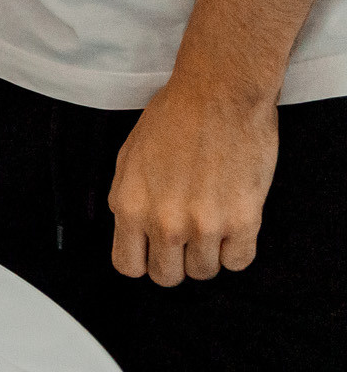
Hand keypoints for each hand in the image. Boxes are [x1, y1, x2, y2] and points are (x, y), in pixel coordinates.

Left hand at [109, 76, 277, 285]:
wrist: (219, 95)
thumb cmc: (173, 118)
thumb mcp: (129, 157)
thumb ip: (129, 198)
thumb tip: (132, 229)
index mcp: (130, 205)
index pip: (128, 266)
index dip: (143, 261)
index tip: (154, 252)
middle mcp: (164, 222)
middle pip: (167, 277)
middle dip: (176, 262)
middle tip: (186, 239)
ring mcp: (205, 225)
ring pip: (204, 272)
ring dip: (208, 254)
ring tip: (212, 223)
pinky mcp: (244, 221)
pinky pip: (239, 262)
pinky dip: (237, 250)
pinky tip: (234, 224)